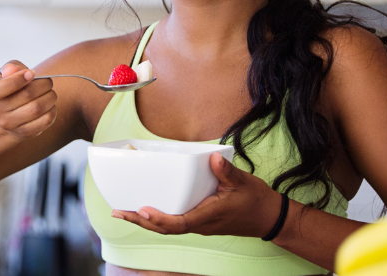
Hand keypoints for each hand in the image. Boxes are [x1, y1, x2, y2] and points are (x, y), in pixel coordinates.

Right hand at [0, 61, 56, 139]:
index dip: (17, 80)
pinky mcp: (24, 133)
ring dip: (50, 97)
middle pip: (26, 95)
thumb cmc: (8, 85)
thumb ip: (10, 67)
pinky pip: (45, 121)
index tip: (32, 73)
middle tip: (48, 81)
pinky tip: (50, 105)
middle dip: (43, 84)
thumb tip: (15, 69)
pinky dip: (52, 110)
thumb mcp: (5, 73)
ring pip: (37, 108)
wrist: (6, 113)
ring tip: (50, 92)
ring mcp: (8, 124)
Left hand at [112, 153, 282, 237]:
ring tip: (123, 212)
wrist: (268, 218)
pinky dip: (156, 219)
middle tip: (118, 212)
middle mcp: (200, 224)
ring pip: (167, 228)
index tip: (142, 210)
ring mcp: (198, 224)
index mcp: (208, 216)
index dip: (159, 219)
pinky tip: (145, 210)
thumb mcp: (243, 182)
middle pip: (165, 228)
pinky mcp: (198, 221)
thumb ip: (226, 171)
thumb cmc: (255, 200)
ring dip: (144, 222)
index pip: (179, 223)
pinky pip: (173, 223)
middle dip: (140, 222)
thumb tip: (212, 158)